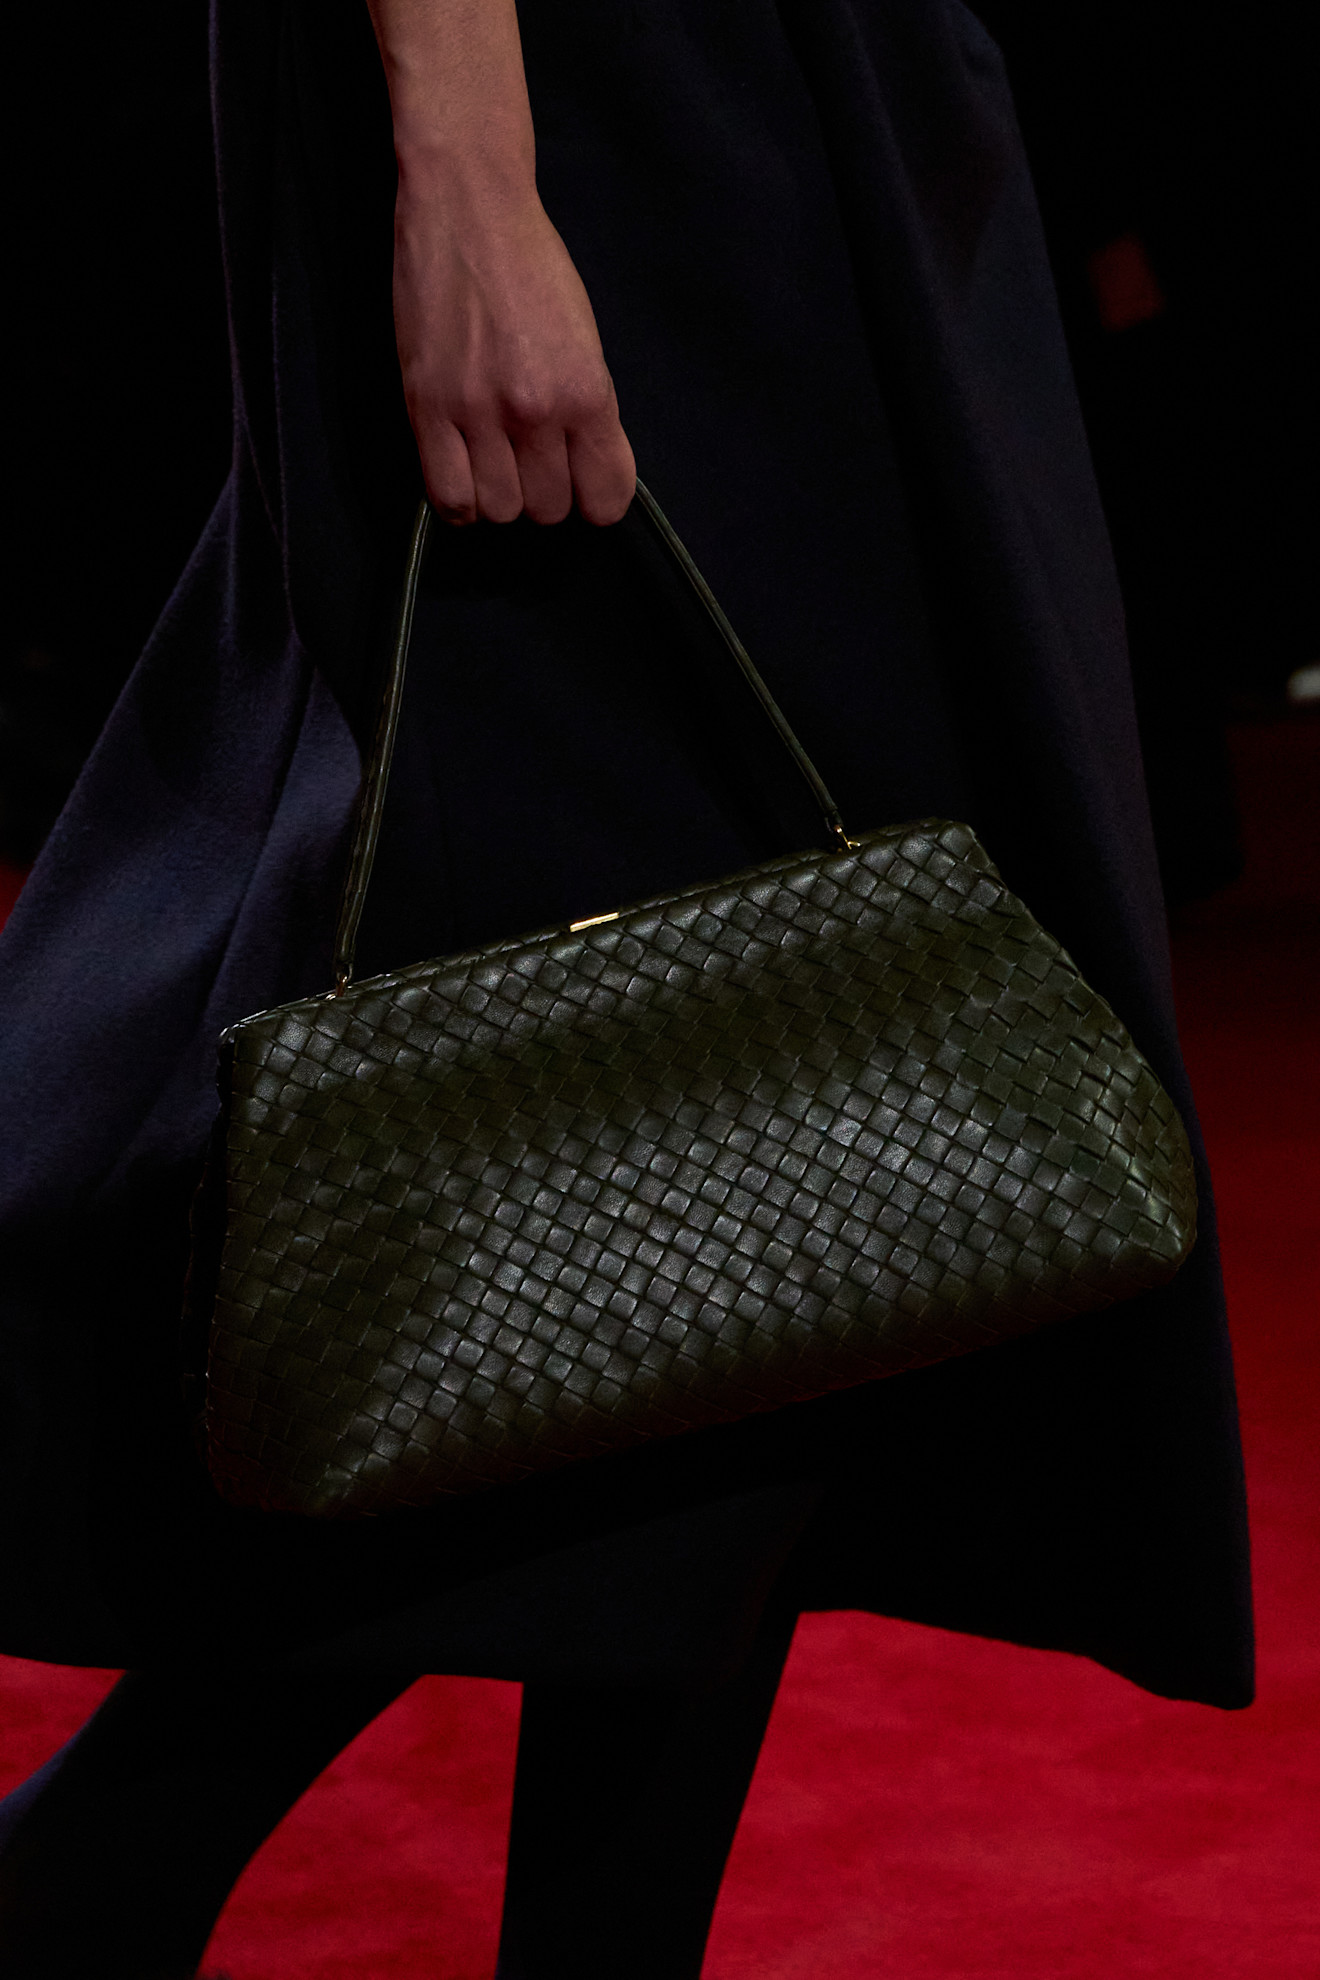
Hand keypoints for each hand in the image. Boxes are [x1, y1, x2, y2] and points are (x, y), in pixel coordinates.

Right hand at [391, 167, 635, 526]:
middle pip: (549, 510)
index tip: (581, 480)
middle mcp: (535, 410)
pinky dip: (461, 500)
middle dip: (545, 492)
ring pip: (500, 511)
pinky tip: (466, 473)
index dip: (595, 499)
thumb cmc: (531, 266)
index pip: (605, 499)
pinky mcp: (426, 407)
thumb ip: (590, 414)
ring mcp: (477, 412)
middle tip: (532, 457)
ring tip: (496, 459)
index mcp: (586, 392)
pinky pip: (448, 498)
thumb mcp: (586, 341)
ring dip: (501, 496)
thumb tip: (587, 476)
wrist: (469, 206)